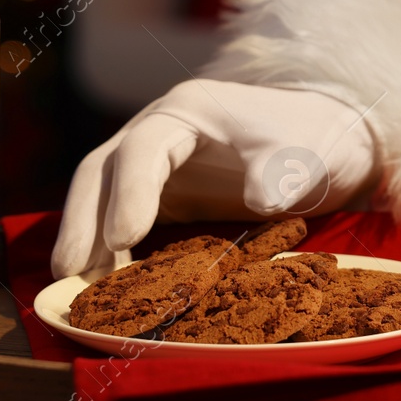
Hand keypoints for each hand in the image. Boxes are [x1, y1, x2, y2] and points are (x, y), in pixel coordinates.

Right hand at [51, 81, 375, 276]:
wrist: (331, 141)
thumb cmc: (316, 139)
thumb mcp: (305, 153)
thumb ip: (281, 174)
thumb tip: (260, 200)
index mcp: (189, 109)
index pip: (143, 148)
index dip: (129, 193)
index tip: (124, 238)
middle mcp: (161, 131)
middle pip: (102, 170)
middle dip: (83, 220)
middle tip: (69, 271)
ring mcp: (157, 163)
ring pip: (102, 195)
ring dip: (87, 239)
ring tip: (76, 290)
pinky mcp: (164, 194)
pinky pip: (123, 218)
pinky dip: (109, 250)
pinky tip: (107, 288)